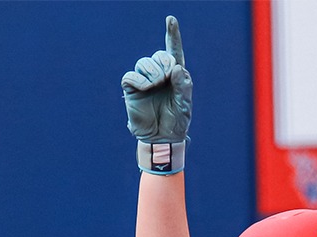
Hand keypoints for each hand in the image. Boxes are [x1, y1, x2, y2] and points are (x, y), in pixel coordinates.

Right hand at [123, 16, 191, 160]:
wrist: (162, 138)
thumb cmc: (176, 121)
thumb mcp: (185, 104)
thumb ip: (183, 85)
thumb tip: (175, 67)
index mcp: (174, 75)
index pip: (173, 51)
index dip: (172, 35)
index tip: (171, 19)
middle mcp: (159, 74)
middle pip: (159, 55)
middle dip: (164, 62)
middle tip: (167, 78)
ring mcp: (144, 80)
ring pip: (144, 62)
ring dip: (153, 71)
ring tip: (156, 85)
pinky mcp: (131, 88)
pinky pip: (131, 75)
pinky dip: (139, 79)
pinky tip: (145, 88)